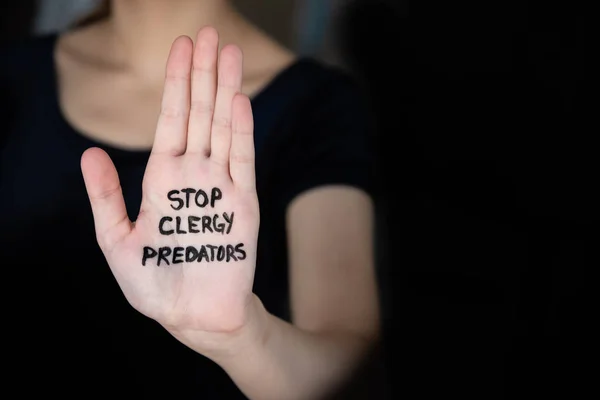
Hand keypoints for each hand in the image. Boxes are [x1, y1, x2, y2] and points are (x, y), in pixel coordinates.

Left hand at [81, 27, 258, 344]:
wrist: (193, 316)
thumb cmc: (155, 284)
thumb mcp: (117, 240)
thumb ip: (105, 196)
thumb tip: (88, 152)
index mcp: (163, 178)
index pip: (172, 120)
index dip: (176, 83)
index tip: (182, 47)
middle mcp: (194, 174)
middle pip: (200, 113)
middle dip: (203, 73)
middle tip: (210, 33)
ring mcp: (220, 186)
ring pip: (222, 127)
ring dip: (225, 90)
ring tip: (228, 52)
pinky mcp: (243, 205)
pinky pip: (242, 161)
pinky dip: (240, 132)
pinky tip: (237, 102)